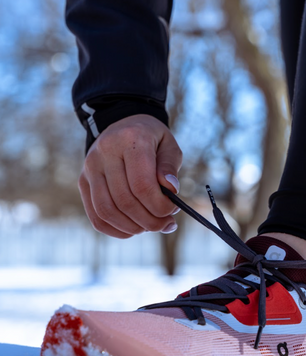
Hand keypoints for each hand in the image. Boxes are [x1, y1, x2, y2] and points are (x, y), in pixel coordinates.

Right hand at [78, 115, 181, 237]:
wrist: (123, 125)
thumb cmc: (152, 141)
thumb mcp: (169, 147)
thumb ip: (170, 168)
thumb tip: (171, 190)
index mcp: (130, 140)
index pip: (142, 185)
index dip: (159, 206)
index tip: (172, 212)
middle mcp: (105, 152)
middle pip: (125, 201)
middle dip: (149, 221)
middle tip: (166, 224)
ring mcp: (90, 167)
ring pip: (107, 211)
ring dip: (133, 227)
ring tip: (151, 226)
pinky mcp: (83, 181)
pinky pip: (96, 215)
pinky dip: (115, 230)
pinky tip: (133, 230)